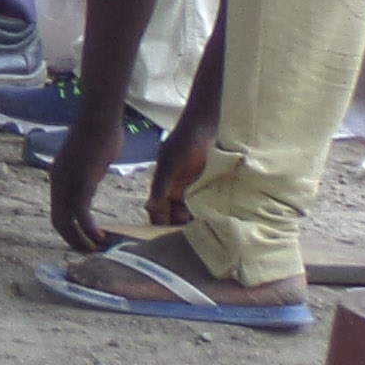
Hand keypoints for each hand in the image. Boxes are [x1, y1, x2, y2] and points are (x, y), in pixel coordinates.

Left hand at [48, 104, 122, 256]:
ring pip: (67, 222)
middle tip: (89, 251)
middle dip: (72, 240)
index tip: (83, 240)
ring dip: (80, 240)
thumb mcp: (89, 159)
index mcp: (59, 177)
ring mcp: (67, 183)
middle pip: (58, 221)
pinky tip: (100, 237)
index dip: (68, 229)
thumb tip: (94, 175)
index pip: (57, 211)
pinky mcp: (80, 183)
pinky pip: (81, 214)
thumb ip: (88, 172)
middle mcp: (58, 182)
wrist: (99, 119)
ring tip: (96, 249)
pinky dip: (89, 230)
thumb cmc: (100, 134)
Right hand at [144, 107, 215, 230]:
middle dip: (180, 226)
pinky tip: (215, 219)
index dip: (162, 224)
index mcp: (163, 184)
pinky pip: (204, 202)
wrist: (206, 124)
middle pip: (174, 214)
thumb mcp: (171, 163)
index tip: (171, 240)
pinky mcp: (207, 183)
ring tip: (206, 232)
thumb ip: (160, 185)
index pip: (158, 211)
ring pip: (189, 210)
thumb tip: (148, 208)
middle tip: (194, 240)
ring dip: (194, 220)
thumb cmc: (185, 141)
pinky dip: (207, 211)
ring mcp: (192, 186)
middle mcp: (176, 188)